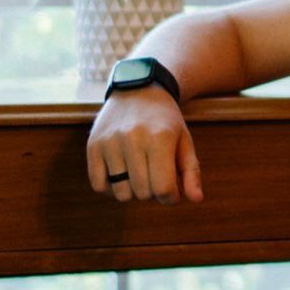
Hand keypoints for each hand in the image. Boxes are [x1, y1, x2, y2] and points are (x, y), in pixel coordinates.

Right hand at [86, 87, 202, 204]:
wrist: (138, 90)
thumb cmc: (165, 121)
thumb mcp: (184, 141)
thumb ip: (192, 171)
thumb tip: (196, 199)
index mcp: (159, 138)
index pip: (163, 189)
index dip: (171, 197)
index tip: (173, 190)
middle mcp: (132, 139)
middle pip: (142, 193)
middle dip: (153, 192)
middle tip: (156, 176)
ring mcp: (110, 142)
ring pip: (121, 193)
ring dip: (132, 191)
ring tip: (139, 173)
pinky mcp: (93, 145)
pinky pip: (98, 185)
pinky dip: (110, 188)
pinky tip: (121, 174)